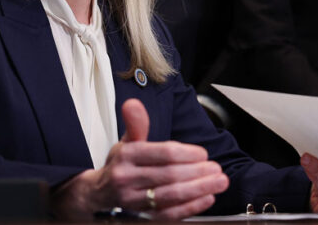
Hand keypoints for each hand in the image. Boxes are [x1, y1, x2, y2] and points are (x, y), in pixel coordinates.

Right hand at [50, 99, 228, 220]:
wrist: (98, 194)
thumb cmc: (120, 165)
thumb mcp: (126, 141)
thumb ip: (136, 124)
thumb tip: (133, 104)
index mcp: (127, 155)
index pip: (162, 153)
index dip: (187, 153)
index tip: (204, 154)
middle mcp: (127, 178)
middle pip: (169, 175)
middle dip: (198, 172)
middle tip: (216, 168)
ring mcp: (133, 201)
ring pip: (171, 196)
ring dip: (199, 189)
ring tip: (218, 182)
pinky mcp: (140, 218)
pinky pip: (169, 215)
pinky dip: (191, 207)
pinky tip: (207, 198)